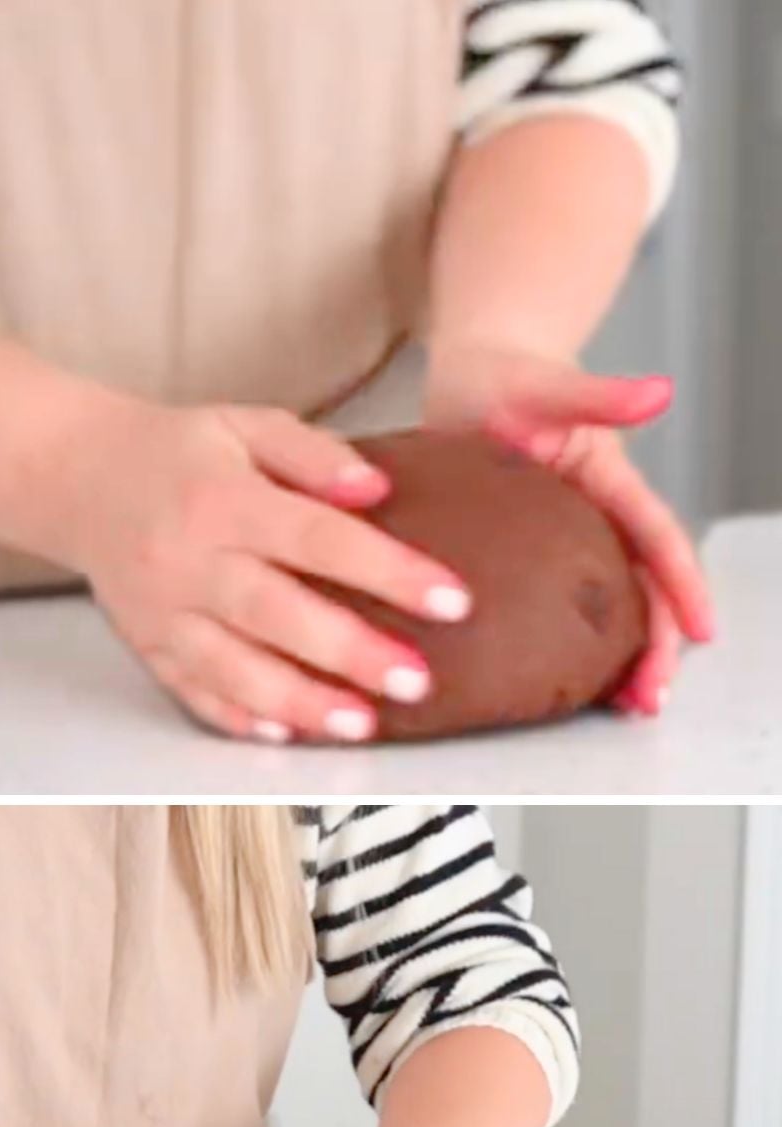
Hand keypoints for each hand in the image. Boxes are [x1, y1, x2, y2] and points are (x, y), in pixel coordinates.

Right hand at [58, 398, 472, 742]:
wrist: (79, 479)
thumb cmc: (180, 453)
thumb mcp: (247, 425)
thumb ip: (315, 453)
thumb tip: (378, 490)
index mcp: (224, 500)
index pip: (318, 538)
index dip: (388, 571)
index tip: (451, 599)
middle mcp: (190, 561)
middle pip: (278, 614)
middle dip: (350, 653)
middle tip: (416, 682)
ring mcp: (164, 612)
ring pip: (233, 668)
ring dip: (299, 702)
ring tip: (360, 725)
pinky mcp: (148, 647)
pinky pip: (194, 692)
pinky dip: (239, 718)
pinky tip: (286, 736)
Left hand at [425, 343, 715, 715]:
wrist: (467, 377)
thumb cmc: (505, 375)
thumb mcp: (545, 385)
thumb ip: (600, 394)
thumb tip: (660, 392)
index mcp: (608, 480)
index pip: (656, 539)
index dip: (682, 586)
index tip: (703, 633)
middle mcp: (594, 516)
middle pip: (641, 589)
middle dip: (655, 646)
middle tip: (650, 700)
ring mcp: (563, 539)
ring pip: (607, 605)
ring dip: (620, 657)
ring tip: (625, 707)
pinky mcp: (526, 554)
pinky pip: (558, 605)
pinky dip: (568, 645)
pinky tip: (565, 683)